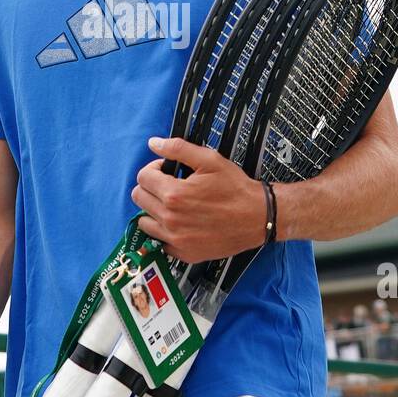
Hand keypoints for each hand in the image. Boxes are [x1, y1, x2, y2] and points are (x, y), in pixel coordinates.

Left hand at [131, 136, 268, 263]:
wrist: (258, 217)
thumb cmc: (235, 188)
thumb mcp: (209, 160)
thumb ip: (178, 149)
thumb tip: (153, 143)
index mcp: (174, 194)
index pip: (142, 177)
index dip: (154, 168)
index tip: (167, 170)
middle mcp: (170, 219)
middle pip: (139, 198)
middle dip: (151, 187)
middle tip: (170, 185)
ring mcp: (175, 239)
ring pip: (144, 221)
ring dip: (154, 209)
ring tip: (173, 204)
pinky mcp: (183, 253)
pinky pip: (159, 241)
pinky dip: (164, 231)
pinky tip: (180, 222)